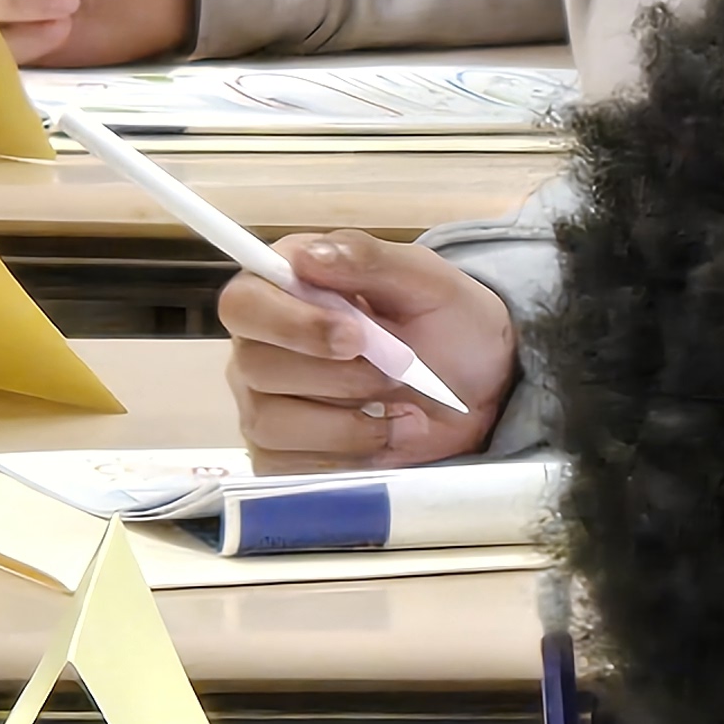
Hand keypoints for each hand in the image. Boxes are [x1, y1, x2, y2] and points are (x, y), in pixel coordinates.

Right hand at [220, 231, 514, 466]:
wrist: (479, 389)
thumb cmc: (446, 324)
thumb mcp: (424, 280)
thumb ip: (367, 258)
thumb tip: (308, 255)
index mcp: (285, 287)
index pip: (244, 304)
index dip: (290, 324)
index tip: (354, 338)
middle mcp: (262, 344)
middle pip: (256, 368)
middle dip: (337, 379)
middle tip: (396, 375)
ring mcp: (265, 402)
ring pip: (270, 423)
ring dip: (345, 423)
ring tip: (397, 410)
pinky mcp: (282, 454)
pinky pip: (285, 469)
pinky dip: (345, 458)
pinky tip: (382, 438)